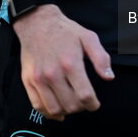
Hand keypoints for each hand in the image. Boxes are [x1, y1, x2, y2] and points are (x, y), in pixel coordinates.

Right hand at [14, 4, 113, 119]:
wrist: (37, 22)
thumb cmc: (65, 31)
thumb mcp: (88, 37)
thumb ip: (101, 58)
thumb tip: (109, 77)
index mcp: (70, 63)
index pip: (85, 96)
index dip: (93, 104)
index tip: (95, 104)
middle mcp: (53, 74)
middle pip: (71, 105)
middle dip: (82, 107)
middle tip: (84, 101)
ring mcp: (39, 79)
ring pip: (54, 109)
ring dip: (67, 111)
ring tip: (72, 104)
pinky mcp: (28, 81)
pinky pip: (38, 106)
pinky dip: (49, 113)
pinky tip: (58, 111)